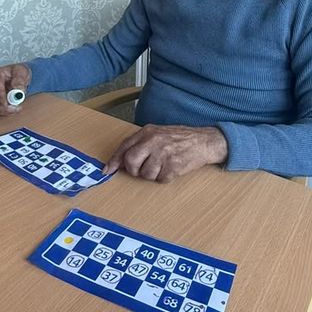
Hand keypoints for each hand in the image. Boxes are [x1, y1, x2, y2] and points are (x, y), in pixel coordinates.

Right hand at [0, 63, 31, 115]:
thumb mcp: (22, 72)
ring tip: (15, 109)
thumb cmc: (19, 73)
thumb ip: (20, 80)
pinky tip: (10, 110)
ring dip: (1, 111)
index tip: (7, 105)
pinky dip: (1, 112)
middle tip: (14, 109)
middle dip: (1, 107)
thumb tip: (17, 89)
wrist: (18, 76)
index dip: (0, 97)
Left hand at [103, 125, 227, 182]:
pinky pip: (160, 179)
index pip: (124, 147)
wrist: (203, 141)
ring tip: (163, 165)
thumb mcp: (157, 134)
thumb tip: (121, 163)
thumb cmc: (179, 139)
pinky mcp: (174, 165)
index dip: (114, 161)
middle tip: (143, 170)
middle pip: (131, 162)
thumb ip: (140, 144)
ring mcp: (164, 153)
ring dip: (153, 174)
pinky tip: (172, 168)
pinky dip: (165, 177)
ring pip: (146, 174)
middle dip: (134, 170)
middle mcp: (154, 141)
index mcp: (148, 132)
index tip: (108, 170)